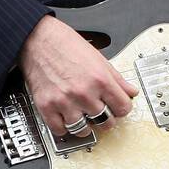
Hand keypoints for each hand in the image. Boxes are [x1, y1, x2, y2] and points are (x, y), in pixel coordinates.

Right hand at [20, 14, 138, 137]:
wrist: (38, 39)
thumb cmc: (66, 44)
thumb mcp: (98, 58)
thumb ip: (117, 78)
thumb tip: (131, 91)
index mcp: (100, 79)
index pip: (123, 108)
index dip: (122, 108)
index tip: (118, 107)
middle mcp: (84, 92)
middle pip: (106, 122)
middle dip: (106, 118)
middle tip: (101, 112)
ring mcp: (65, 102)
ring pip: (83, 130)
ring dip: (85, 126)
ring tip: (83, 117)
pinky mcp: (47, 106)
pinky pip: (60, 130)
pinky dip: (64, 127)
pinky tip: (66, 118)